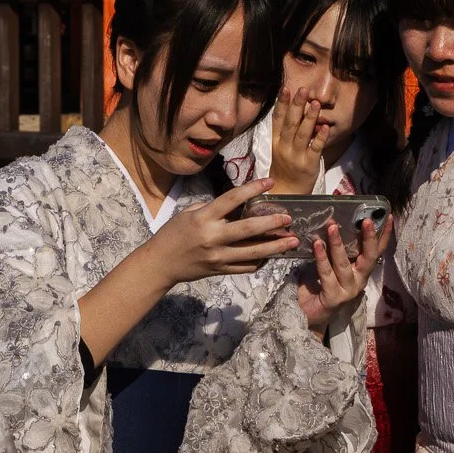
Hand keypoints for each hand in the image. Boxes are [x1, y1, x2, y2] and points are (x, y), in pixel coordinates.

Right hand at [146, 178, 299, 286]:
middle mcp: (212, 237)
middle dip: (271, 223)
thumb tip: (238, 204)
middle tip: (288, 219)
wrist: (161, 263)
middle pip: (248, 229)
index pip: (232, 199)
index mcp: (203, 218)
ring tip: (293, 241)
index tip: (270, 182)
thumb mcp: (189, 214)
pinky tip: (272, 255)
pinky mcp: (220, 270)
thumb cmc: (173, 234)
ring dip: (276, 246)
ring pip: (253, 252)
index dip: (253, 189)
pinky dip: (261, 261)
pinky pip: (246, 267)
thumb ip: (213, 209)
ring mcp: (218, 256)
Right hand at [268, 88, 329, 193]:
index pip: (278, 120)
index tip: (286, 89)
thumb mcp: (279, 149)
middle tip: (303, 90)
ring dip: (309, 118)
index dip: (282, 104)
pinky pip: (315, 149)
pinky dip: (320, 137)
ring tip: (316, 103)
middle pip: (290, 124)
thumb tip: (296, 110)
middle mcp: (284, 147)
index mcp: (276, 142)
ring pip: (303, 134)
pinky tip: (324, 127)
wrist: (286, 192)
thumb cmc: (284, 168)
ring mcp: (296, 156)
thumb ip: (286, 132)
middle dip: (296, 106)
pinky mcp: (309, 165)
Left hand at [297, 214, 391, 330]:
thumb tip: (334, 221)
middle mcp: (359, 280)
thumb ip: (337, 248)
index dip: (384, 235)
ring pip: (344, 264)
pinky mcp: (334, 297)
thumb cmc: (320, 283)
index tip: (389, 217)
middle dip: (368, 238)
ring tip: (332, 227)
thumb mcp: (332, 263)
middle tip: (366, 220)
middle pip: (368, 257)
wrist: (309, 312)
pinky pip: (327, 274)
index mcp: (361, 271)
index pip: (377, 251)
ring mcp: (348, 290)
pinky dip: (321, 258)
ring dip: (337, 244)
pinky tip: (317, 245)